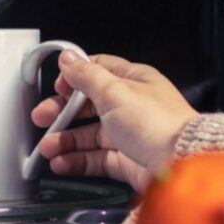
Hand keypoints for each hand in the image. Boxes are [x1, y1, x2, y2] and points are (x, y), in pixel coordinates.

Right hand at [31, 53, 198, 192]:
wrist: (181, 165)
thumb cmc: (159, 125)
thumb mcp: (115, 92)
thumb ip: (87, 76)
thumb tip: (68, 58)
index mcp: (133, 81)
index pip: (98, 72)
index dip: (74, 78)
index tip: (56, 87)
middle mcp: (132, 106)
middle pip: (89, 106)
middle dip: (62, 113)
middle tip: (42, 118)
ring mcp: (129, 134)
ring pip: (90, 135)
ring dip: (65, 140)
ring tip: (48, 148)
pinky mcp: (127, 161)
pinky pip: (96, 159)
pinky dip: (77, 161)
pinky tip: (62, 163)